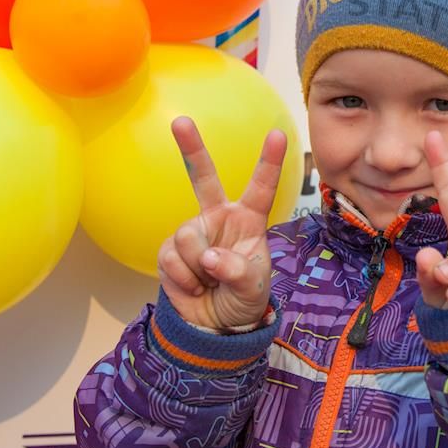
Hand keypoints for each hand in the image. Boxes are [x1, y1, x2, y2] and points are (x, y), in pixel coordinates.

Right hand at [158, 116, 285, 329]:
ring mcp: (193, 233)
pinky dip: (185, 280)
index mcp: (248, 220)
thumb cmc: (243, 299)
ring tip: (210, 282)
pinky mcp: (169, 252)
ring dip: (200, 267)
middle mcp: (219, 219)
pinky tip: (195, 288)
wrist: (214, 326)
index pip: (261, 188)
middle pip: (203, 178)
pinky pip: (172, 259)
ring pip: (188, 237)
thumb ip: (237, 271)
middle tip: (180, 121)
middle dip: (191, 149)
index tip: (277, 134)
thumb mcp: (253, 288)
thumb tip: (210, 257)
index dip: (269, 161)